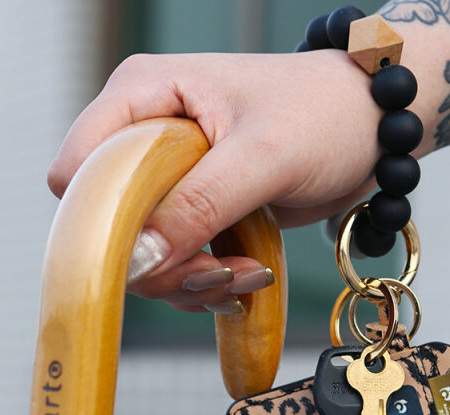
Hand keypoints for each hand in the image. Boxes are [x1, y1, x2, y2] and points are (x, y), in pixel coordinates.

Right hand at [47, 50, 382, 311]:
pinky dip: (211, 282)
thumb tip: (141, 258)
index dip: (102, 223)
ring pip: (147, 257)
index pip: (79, 172)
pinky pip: (181, 264)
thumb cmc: (324, 115)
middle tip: (219, 272)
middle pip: (112, 228)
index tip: (158, 255)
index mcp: (144, 97)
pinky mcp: (198, 212)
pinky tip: (248, 276)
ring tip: (247, 273)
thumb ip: (201, 203)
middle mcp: (147, 138)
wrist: (370, 131)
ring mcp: (172, 181)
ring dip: (194, 280)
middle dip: (164, 264)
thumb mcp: (264, 155)